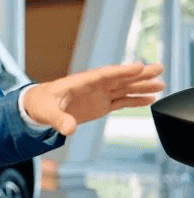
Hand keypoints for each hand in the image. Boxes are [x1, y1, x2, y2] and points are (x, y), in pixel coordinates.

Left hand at [23, 62, 164, 135]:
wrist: (36, 106)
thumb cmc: (39, 104)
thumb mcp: (46, 112)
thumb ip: (59, 120)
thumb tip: (69, 130)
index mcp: (79, 83)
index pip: (103, 75)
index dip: (121, 71)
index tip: (138, 67)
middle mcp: (92, 86)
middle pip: (119, 78)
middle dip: (138, 74)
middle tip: (159, 68)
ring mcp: (97, 95)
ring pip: (123, 88)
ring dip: (141, 86)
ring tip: (161, 83)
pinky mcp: (100, 104)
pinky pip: (120, 101)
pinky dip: (135, 100)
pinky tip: (149, 98)